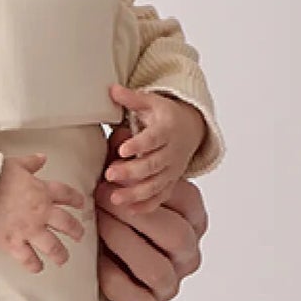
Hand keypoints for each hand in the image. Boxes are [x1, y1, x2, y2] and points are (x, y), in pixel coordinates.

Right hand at [0, 152, 85, 274]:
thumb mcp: (14, 164)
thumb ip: (30, 163)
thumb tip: (40, 158)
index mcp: (42, 190)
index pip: (66, 195)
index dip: (76, 199)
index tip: (80, 203)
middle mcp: (40, 212)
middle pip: (67, 224)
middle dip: (76, 231)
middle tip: (78, 235)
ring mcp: (28, 230)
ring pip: (53, 247)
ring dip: (60, 254)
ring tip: (63, 258)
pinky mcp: (13, 243)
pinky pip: (29, 259)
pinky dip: (34, 265)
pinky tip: (37, 267)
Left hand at [95, 168, 207, 300]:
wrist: (93, 272)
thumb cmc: (112, 221)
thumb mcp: (118, 190)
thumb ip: (123, 166)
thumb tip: (120, 131)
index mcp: (191, 220)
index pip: (188, 200)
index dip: (153, 186)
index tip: (116, 175)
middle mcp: (187, 253)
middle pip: (175, 234)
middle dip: (135, 214)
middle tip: (101, 198)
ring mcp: (171, 284)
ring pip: (156, 266)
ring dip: (123, 242)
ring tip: (96, 224)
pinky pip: (136, 296)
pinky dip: (114, 279)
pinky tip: (95, 263)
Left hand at [103, 87, 205, 214]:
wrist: (191, 128)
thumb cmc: (165, 115)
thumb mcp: (151, 102)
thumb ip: (131, 98)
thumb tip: (111, 89)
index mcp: (166, 130)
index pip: (153, 139)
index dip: (139, 144)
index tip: (122, 149)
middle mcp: (172, 152)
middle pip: (152, 165)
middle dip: (131, 172)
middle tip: (109, 175)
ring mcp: (172, 170)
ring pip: (156, 185)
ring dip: (136, 193)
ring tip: (114, 199)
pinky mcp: (171, 182)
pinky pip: (160, 196)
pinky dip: (147, 205)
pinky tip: (129, 211)